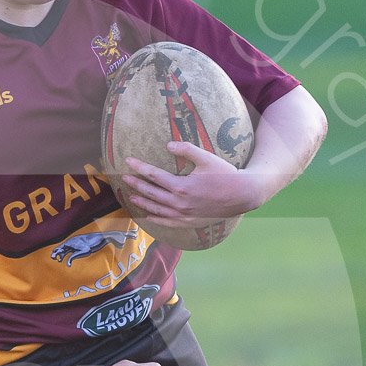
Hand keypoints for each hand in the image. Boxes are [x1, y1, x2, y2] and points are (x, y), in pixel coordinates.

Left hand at [122, 142, 263, 229]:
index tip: (128, 161)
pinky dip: (155, 218)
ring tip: (131, 197)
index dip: (140, 167)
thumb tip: (168, 144)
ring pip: (156, 208)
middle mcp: (179, 203)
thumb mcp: (206, 158)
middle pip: (151, 192)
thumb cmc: (225, 174)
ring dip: (142, 202)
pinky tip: (148, 215)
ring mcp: (183, 215)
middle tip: (124, 178)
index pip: (154, 175)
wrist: (242, 195)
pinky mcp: (189, 222)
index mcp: (181, 186)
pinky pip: (167, 221)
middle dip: (136, 184)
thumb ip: (186, 150)